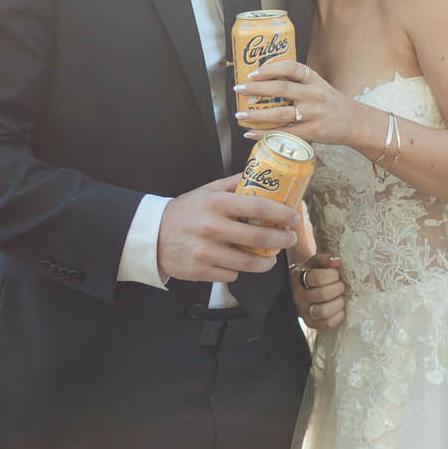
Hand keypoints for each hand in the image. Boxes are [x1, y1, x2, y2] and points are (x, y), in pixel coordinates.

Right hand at [156, 176, 301, 282]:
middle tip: (289, 239)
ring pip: (249, 262)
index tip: (294, 217)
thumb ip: (235, 184)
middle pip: (259, 238)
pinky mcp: (201, 270)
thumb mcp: (208, 190)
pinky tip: (238, 262)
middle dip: (281, 240)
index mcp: (216, 203)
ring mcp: (206, 251)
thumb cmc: (185, 212)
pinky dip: (239, 269)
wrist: (153, 235)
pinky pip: (232, 274)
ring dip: (266, 262)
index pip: (258, 206)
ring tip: (270, 257)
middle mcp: (212, 227)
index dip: (282, 213)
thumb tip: (263, 175)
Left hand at [235, 60, 372, 151]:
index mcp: (314, 80)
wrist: (355, 123)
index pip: (291, 67)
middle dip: (256, 88)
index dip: (270, 68)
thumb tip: (266, 80)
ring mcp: (313, 114)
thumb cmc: (332, 104)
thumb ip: (298, 82)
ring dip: (256, 115)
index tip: (253, 72)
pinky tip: (251, 134)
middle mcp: (314, 95)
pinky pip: (284, 133)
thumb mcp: (319, 86)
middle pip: (281, 88)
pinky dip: (265, 134)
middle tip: (239, 89)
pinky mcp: (312, 132)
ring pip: (280, 113)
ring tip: (240, 116)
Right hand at [291, 254, 345, 330]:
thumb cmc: (312, 272)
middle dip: (338, 288)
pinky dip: (338, 316)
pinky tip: (339, 308)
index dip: (332, 275)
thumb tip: (337, 262)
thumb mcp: (315, 263)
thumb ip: (325, 259)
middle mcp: (297, 296)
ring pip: (323, 311)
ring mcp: (302, 311)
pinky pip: (327, 323)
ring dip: (338, 303)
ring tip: (340, 298)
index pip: (317, 277)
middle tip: (341, 285)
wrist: (302, 287)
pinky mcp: (310, 322)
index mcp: (297, 278)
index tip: (336, 274)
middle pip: (323, 294)